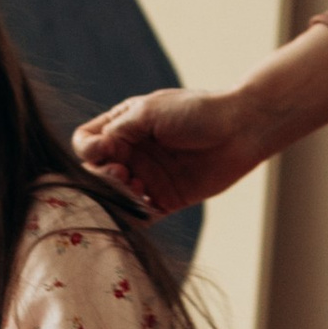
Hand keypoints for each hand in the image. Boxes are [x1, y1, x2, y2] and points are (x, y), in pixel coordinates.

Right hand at [73, 85, 262, 214]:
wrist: (240, 130)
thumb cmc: (196, 112)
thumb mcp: (148, 112)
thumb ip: (117, 131)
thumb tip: (91, 152)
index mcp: (124, 127)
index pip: (88, 143)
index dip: (89, 150)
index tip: (104, 151)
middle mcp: (132, 153)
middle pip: (96, 173)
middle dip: (102, 177)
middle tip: (121, 174)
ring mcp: (148, 177)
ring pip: (115, 197)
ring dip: (118, 196)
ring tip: (137, 186)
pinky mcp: (165, 199)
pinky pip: (141, 216)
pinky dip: (136, 215)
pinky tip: (147, 203)